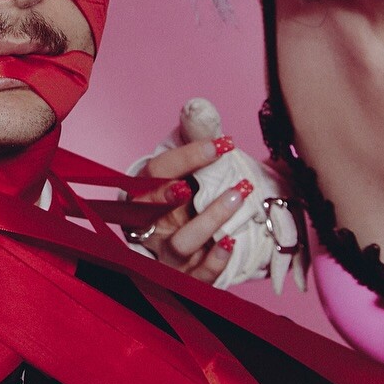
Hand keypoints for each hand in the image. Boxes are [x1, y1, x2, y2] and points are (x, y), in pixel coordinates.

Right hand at [130, 136, 242, 282]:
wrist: (192, 243)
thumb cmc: (188, 197)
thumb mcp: (190, 166)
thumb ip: (194, 136)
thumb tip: (197, 105)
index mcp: (144, 193)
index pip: (155, 172)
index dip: (186, 157)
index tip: (222, 144)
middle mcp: (149, 225)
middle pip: (154, 209)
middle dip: (175, 193)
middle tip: (212, 177)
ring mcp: (166, 255)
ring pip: (180, 243)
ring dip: (210, 220)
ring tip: (238, 197)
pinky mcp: (187, 278)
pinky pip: (197, 276)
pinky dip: (214, 261)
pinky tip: (232, 243)